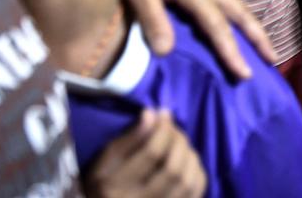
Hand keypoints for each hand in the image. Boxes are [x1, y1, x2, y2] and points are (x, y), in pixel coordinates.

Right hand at [85, 109, 205, 197]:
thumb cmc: (105, 177)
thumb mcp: (109, 156)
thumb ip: (131, 136)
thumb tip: (152, 113)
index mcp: (115, 186)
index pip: (152, 154)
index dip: (163, 129)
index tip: (164, 113)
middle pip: (173, 169)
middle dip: (179, 141)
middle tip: (173, 128)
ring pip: (187, 182)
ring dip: (189, 155)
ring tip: (179, 143)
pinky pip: (195, 191)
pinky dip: (196, 170)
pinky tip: (186, 160)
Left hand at [120, 0, 274, 78]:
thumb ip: (152, 19)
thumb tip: (166, 52)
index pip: (217, 25)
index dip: (231, 51)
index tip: (244, 73)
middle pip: (242, 13)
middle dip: (259, 37)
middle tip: (273, 59)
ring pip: (240, 6)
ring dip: (254, 28)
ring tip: (265, 50)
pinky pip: (231, 1)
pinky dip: (242, 18)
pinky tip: (240, 30)